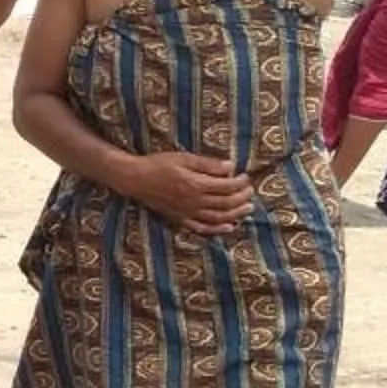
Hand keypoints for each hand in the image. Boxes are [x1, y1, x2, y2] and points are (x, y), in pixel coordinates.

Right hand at [120, 151, 255, 237]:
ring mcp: (188, 213)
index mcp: (196, 184)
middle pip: (226, 203)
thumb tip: (231, 166)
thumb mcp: (184, 158)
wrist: (135, 179)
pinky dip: (217, 230)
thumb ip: (208, 164)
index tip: (246, 177)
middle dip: (242, 198)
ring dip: (236, 214)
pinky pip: (202, 228)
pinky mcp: (180, 219)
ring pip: (218, 217)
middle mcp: (195, 201)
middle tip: (250, 192)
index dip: (240, 183)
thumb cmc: (159, 164)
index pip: (226, 186)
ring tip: (247, 209)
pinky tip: (229, 227)